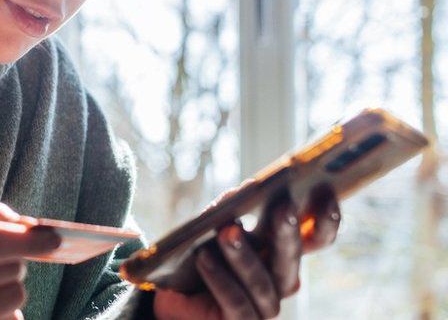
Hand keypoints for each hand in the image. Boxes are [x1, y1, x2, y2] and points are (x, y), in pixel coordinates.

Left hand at [153, 184, 340, 319]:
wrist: (170, 293)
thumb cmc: (197, 252)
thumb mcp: (212, 226)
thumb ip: (229, 208)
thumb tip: (243, 191)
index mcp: (282, 251)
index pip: (315, 237)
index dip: (326, 219)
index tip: (327, 191)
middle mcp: (281, 280)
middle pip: (291, 257)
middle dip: (287, 231)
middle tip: (283, 207)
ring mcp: (265, 305)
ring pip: (263, 282)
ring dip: (244, 255)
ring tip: (227, 231)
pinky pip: (236, 303)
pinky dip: (220, 278)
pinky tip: (203, 258)